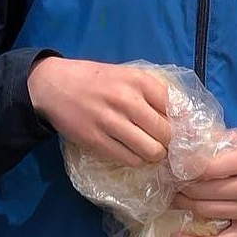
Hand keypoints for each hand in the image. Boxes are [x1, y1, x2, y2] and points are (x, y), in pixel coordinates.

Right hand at [28, 57, 171, 165]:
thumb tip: (183, 118)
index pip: (175, 108)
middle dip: (170, 143)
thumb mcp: (126, 75)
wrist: (53, 85)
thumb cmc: (95, 80)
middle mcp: (126, 100)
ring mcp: (110, 121)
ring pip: (150, 150)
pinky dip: (136, 160)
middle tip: (166, 144)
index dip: (182, 123)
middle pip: (166, 133)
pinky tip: (133, 153)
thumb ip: (153, 93)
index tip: (182, 131)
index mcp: (138, 80)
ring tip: (150, 150)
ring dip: (154, 155)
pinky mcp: (96, 140)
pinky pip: (130, 159)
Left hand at [171, 130, 236, 236]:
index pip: (207, 165)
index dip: (183, 165)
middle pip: (201, 189)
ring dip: (182, 204)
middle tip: (167, 179)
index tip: (170, 162)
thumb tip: (193, 140)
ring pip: (204, 211)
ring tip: (172, 196)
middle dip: (179, 184)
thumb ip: (228, 138)